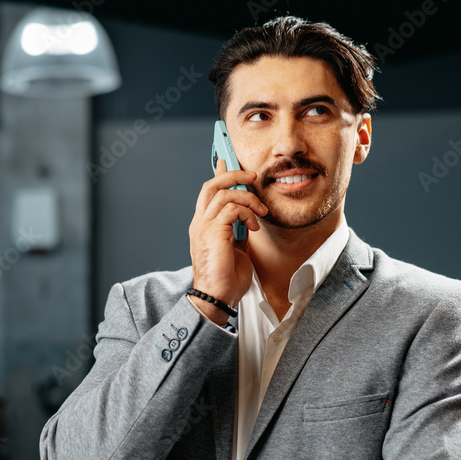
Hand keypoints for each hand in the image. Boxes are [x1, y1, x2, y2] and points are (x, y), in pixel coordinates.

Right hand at [189, 158, 266, 323]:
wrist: (218, 297)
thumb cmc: (226, 279)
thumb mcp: (236, 250)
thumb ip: (239, 231)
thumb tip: (249, 219)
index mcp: (203, 226)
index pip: (209, 193)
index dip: (219, 175)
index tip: (227, 162)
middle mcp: (199, 223)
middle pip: (212, 185)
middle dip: (234, 175)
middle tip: (252, 177)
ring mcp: (203, 226)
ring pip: (224, 193)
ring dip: (248, 199)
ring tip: (260, 213)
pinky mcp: (213, 231)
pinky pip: (231, 208)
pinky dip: (247, 212)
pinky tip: (254, 225)